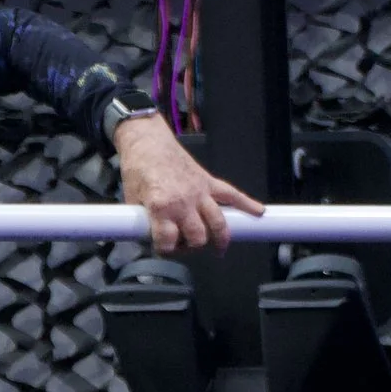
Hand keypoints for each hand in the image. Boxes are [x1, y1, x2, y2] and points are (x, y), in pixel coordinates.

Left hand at [116, 112, 259, 254]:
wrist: (147, 141)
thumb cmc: (137, 168)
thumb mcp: (131, 199)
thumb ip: (142, 220)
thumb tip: (148, 238)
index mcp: (161, 207)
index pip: (168, 241)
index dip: (164, 250)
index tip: (162, 249)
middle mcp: (183, 202)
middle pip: (198, 237)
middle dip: (192, 247)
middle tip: (186, 247)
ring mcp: (199, 191)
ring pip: (218, 222)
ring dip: (220, 238)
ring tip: (219, 248)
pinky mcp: (208, 181)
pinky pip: (232, 194)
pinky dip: (248, 204)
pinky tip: (259, 213)